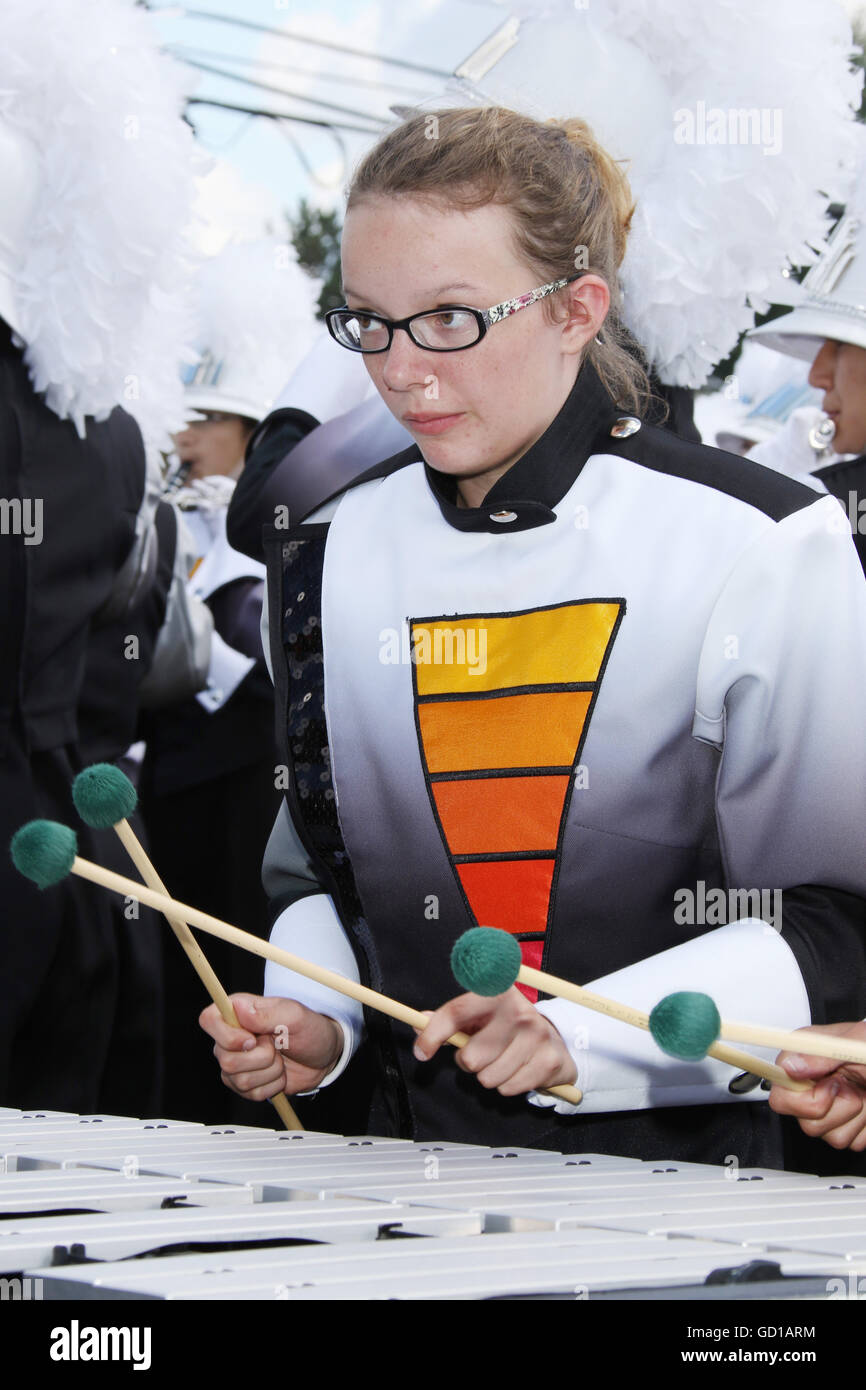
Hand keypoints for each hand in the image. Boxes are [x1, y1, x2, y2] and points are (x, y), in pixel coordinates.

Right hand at [199, 994, 342, 1100]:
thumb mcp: (294, 1015)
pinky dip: (273, 1085)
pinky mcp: (243, 1084)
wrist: (322, 1055)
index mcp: (237, 1012)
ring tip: (280, 1057)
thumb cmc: (309, 1028)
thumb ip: (267, 1013)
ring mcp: (235, 1063)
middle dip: (261, 1057)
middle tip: (277, 1045)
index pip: (208, 1020)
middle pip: (225, 1059)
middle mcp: (231, 1037)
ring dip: (270, 1071)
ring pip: (239, 1079)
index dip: (227, 1035)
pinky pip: (251, 1094)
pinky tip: (279, 1072)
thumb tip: (239, 1008)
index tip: (252, 1039)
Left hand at [413, 988, 576, 1096]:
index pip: (456, 1014)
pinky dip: (508, 1085)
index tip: (421, 1052)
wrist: (554, 1039)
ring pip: (488, 1078)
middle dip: (470, 1062)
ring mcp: (537, 1035)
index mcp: (497, 992)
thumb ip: (449, 1019)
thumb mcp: (479, 1015)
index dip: (433, 1035)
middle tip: (483, 1052)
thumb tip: (419, 1023)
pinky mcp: (548, 1060)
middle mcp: (518, 1010)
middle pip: (470, 1057)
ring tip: (502, 1060)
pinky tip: (519, 1068)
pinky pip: (508, 1089)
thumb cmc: (506, 1026)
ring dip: (490, 1075)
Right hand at [768, 1021, 865, 1150]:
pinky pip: (848, 1142)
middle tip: (850, 1087)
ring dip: (852, 1117)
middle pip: (802, 1120)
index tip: (828, 1087)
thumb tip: (789, 1066)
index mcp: (806, 1059)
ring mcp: (829, 1108)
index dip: (800, 1098)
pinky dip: (863, 1128)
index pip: (778, 1091)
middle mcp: (812, 1085)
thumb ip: (819, 1054)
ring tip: (862, 1093)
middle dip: (833, 1108)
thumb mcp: (853, 1042)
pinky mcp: (845, 1126)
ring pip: (826, 1135)